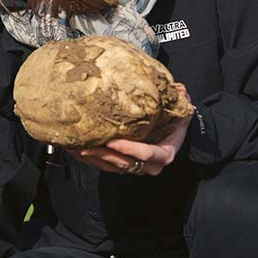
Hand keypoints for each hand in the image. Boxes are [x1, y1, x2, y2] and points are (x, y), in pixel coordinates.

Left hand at [66, 84, 192, 176]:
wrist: (172, 136)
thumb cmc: (175, 124)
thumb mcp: (182, 113)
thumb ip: (181, 103)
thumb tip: (180, 89)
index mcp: (164, 153)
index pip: (146, 154)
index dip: (129, 149)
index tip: (112, 141)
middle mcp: (149, 165)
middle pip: (124, 163)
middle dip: (103, 156)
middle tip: (85, 147)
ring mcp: (136, 167)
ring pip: (111, 167)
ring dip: (93, 159)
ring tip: (75, 149)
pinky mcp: (124, 166)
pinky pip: (105, 166)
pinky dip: (90, 160)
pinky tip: (75, 152)